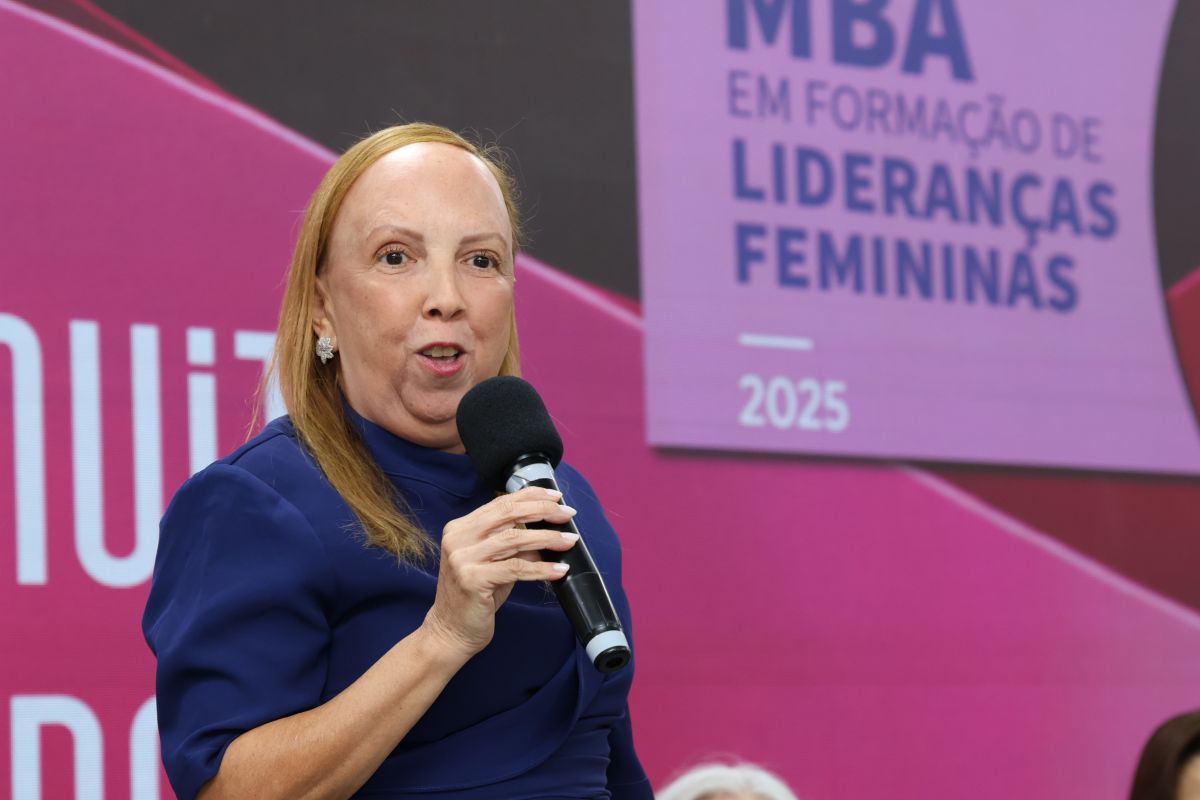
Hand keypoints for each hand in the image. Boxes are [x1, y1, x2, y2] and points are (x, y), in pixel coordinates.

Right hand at [421, 487, 578, 661]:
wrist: (450, 631)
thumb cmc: (474, 597)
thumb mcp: (496, 564)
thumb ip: (516, 546)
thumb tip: (550, 530)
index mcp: (460, 528)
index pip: (500, 503)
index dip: (531, 496)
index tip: (555, 497)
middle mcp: (458, 538)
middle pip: (508, 513)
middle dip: (543, 511)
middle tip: (567, 513)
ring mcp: (462, 558)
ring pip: (515, 539)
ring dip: (548, 538)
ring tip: (569, 540)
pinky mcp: (473, 580)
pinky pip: (516, 568)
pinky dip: (541, 568)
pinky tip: (559, 569)